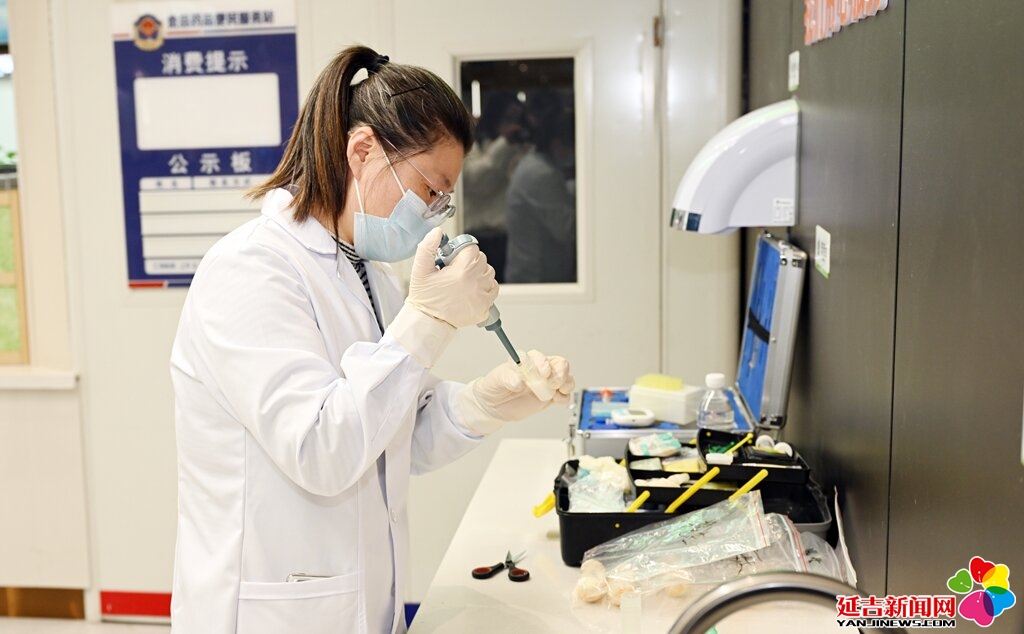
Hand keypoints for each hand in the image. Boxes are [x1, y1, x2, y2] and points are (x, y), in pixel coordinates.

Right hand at [407, 228, 497, 327]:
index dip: (462, 251)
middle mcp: (475, 283)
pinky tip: (473, 289)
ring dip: (479, 273)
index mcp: (462, 271)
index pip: (473, 249)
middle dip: (470, 261)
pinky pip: (493, 289)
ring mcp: (482, 296)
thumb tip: (438, 232)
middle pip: (482, 260)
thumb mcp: (420, 269)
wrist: (428, 321)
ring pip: (489, 273)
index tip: (454, 258)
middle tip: (456, 270)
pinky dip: (486, 287)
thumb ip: (427, 247)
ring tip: (464, 279)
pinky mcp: (484, 307)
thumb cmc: (424, 297)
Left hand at [455, 350, 575, 435]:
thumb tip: (519, 382)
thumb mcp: (496, 380)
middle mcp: (539, 370)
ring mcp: (546, 383)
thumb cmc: (494, 387)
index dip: (543, 363)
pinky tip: (557, 400)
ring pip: (565, 377)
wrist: (494, 406)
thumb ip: (507, 378)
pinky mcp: (550, 397)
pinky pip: (564, 394)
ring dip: (566, 383)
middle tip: (553, 383)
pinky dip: (565, 397)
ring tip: (558, 391)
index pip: (539, 357)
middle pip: (559, 364)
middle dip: (560, 372)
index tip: (543, 372)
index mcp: (526, 362)